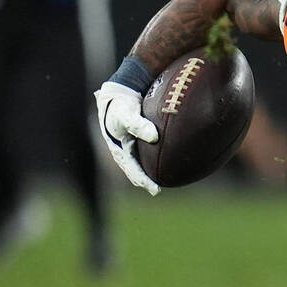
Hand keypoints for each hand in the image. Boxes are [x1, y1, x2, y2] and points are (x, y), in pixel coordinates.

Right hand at [94, 81, 159, 195]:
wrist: (117, 95)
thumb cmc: (121, 106)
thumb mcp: (127, 115)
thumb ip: (139, 125)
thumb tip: (154, 137)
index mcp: (119, 150)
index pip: (133, 170)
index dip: (144, 181)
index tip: (155, 190)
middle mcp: (123, 151)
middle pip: (135, 171)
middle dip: (145, 181)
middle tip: (158, 190)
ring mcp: (128, 147)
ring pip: (140, 164)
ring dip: (150, 172)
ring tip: (166, 179)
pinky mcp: (135, 141)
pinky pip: (145, 154)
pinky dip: (154, 159)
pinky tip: (169, 160)